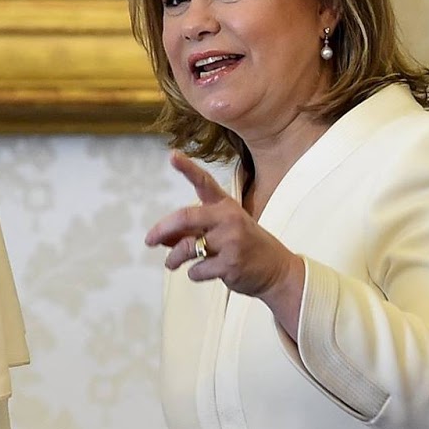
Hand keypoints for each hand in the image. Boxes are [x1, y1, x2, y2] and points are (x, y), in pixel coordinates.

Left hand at [145, 152, 305, 332]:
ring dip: (173, 259)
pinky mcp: (230, 264)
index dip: (187, 168)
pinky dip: (194, 273)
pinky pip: (196, 269)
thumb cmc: (245, 248)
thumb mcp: (223, 232)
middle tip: (149, 240)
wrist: (279, 272)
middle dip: (162, 230)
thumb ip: (193, 231)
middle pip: (185, 217)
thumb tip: (162, 238)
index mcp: (226, 206)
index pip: (204, 182)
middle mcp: (229, 219)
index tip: (172, 155)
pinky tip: (204, 272)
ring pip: (186, 248)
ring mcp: (231, 241)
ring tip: (171, 264)